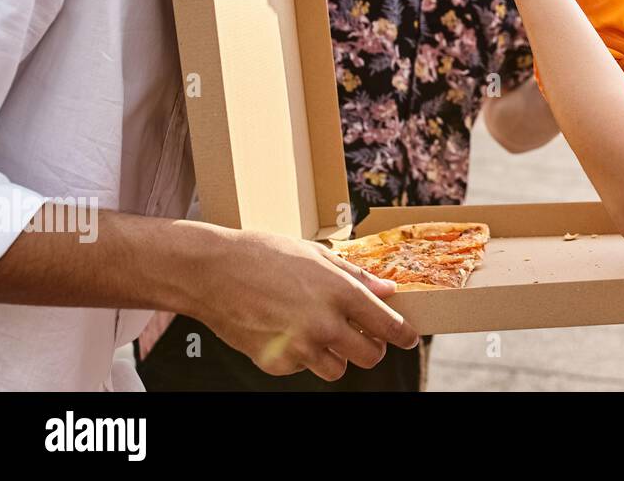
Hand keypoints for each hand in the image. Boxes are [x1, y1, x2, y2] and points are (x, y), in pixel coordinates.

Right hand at [195, 228, 418, 380]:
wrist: (213, 271)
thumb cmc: (265, 255)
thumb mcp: (316, 255)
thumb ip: (355, 277)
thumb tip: (387, 290)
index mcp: (340, 294)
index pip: (387, 327)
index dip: (404, 336)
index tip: (409, 339)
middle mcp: (324, 324)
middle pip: (369, 357)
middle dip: (371, 348)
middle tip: (362, 335)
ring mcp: (299, 348)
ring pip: (337, 369)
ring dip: (335, 355)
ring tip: (318, 331)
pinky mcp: (275, 363)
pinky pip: (302, 369)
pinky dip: (300, 357)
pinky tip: (286, 331)